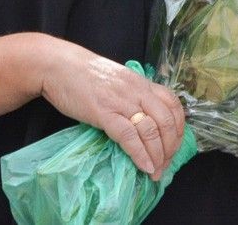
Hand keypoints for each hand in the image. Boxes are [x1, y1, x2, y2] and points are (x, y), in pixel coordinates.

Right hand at [38, 39, 185, 180]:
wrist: (58, 66)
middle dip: (170, 148)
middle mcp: (138, 91)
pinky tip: (145, 166)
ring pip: (151, 130)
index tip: (174, 146)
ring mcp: (122, 102)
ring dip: (158, 156)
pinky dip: (140, 154)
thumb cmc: (86, 74)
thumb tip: (144, 117)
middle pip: (167, 121)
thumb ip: (134, 95)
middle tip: (166, 165)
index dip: (178, 129)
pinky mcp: (104, 113)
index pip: (173, 105)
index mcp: (142, 83)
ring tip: (157, 171)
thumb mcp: (119, 80)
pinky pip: (129, 136)